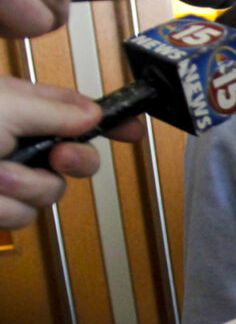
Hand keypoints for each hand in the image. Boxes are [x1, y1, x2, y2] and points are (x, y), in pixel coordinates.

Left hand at [0, 77, 145, 228]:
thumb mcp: (9, 107)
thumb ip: (56, 110)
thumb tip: (94, 114)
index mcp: (23, 108)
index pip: (80, 113)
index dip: (111, 121)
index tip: (134, 131)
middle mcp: (20, 142)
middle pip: (79, 158)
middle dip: (73, 161)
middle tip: (59, 156)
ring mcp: (11, 176)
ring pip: (52, 192)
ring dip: (26, 186)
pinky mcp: (1, 206)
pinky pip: (25, 216)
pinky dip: (5, 208)